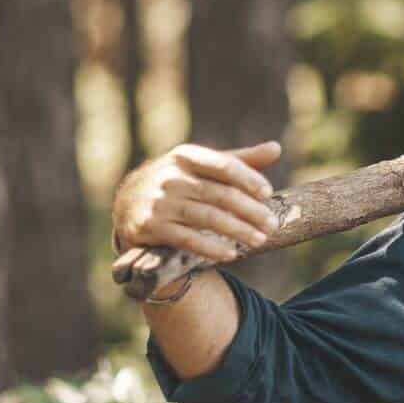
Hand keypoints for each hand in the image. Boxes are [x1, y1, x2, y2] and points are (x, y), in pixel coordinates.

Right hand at [112, 141, 281, 263]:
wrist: (128, 203)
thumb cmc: (178, 183)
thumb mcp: (203, 166)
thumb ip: (239, 160)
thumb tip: (276, 148)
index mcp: (186, 156)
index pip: (223, 165)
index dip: (248, 178)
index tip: (268, 193)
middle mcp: (170, 176)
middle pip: (219, 194)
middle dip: (250, 211)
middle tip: (272, 225)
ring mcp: (159, 201)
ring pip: (206, 217)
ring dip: (237, 231)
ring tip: (259, 240)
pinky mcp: (150, 225)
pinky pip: (186, 239)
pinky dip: (210, 247)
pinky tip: (231, 254)